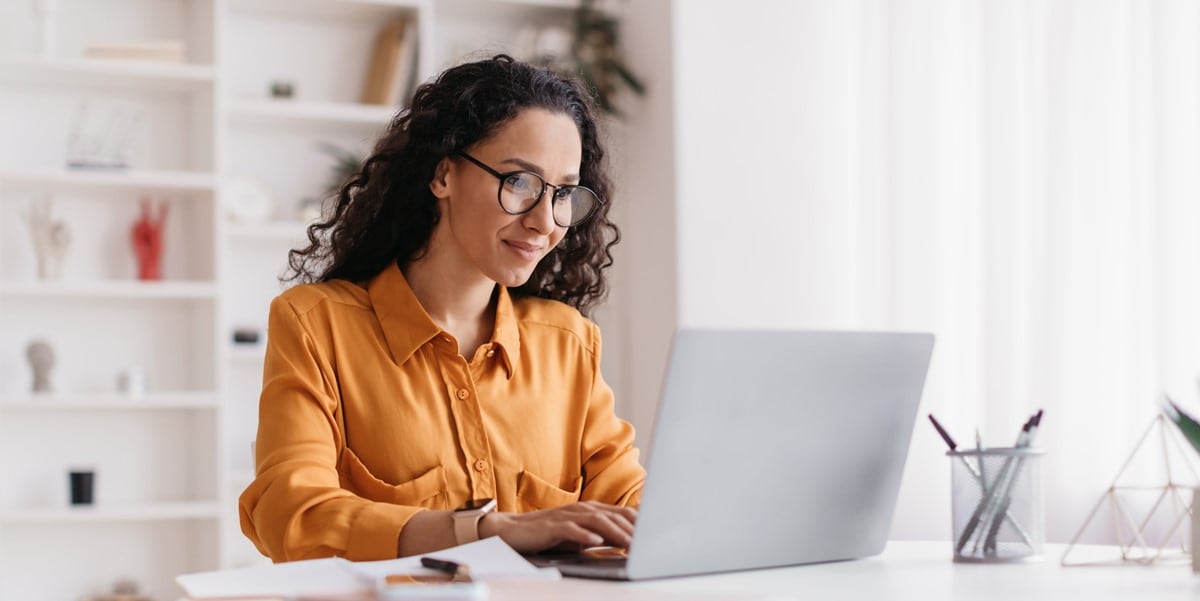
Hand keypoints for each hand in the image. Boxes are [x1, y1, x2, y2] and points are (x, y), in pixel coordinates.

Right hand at [477, 501, 636, 553]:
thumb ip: (601, 534)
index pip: (621, 513)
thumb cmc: (548, 533)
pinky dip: (585, 535)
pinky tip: (596, 541)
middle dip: (633, 530)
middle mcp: (581, 509)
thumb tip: (626, 541)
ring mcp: (567, 516)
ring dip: (616, 533)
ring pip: (597, 521)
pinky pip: (571, 530)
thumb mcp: (579, 533)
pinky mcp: (552, 526)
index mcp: (590, 509)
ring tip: (631, 544)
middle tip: (650, 543)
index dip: (640, 523)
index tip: (657, 533)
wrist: (512, 530)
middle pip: (613, 516)